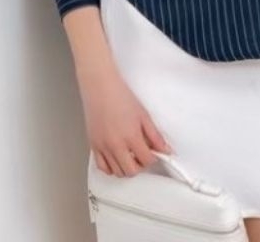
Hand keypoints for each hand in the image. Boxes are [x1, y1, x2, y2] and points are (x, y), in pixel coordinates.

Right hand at [79, 63, 174, 177]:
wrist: (100, 86)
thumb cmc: (120, 95)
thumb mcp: (143, 114)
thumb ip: (155, 135)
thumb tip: (166, 149)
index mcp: (131, 136)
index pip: (147, 160)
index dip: (153, 158)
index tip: (154, 153)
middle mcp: (116, 145)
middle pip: (131, 171)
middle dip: (140, 166)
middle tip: (143, 155)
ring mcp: (103, 147)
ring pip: (117, 172)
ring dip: (126, 168)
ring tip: (130, 156)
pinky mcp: (93, 145)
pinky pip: (102, 167)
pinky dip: (111, 168)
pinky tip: (116, 159)